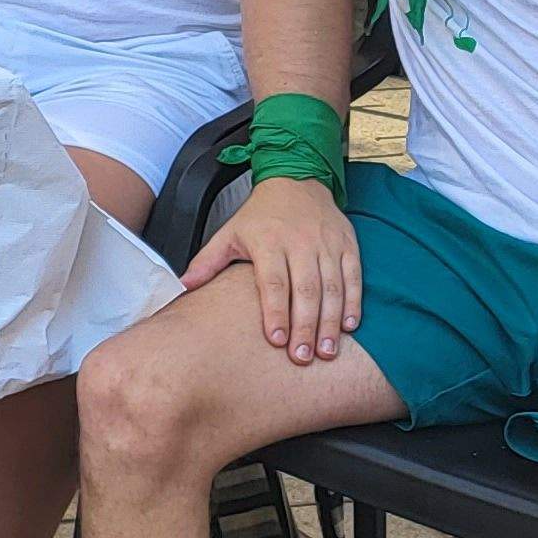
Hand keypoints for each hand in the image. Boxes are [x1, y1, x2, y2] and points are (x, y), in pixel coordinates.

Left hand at [179, 175, 359, 364]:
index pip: (272, 282)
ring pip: (332, 288)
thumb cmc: (260, 215)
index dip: (275, 311)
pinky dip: (354, 302)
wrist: (296, 179)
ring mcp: (327, 244)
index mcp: (268, 242)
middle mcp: (300, 243)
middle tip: (303, 358)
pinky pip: (354, 276)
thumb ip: (208, 261)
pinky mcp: (347, 245)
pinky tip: (350, 326)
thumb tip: (183, 286)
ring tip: (327, 352)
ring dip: (330, 322)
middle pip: (305, 290)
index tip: (276, 340)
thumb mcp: (230, 233)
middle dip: (305, 326)